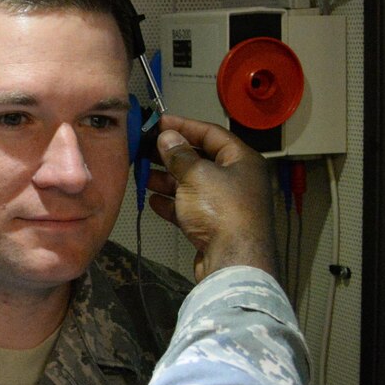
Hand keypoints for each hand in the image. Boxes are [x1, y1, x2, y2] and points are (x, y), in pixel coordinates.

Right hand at [145, 114, 275, 281]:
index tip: (160, 122)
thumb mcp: (196, 175)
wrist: (233, 261)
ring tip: (143, 174)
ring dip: (168, 179)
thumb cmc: (221, 211)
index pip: (211, 133)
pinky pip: (190, 208)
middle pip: (201, 159)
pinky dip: (173, 203)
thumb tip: (167, 137)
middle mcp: (237, 180)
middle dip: (172, 155)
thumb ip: (179, 154)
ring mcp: (225, 204)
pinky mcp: (214, 226)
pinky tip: (154, 201)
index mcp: (242, 160)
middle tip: (146, 149)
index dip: (185, 125)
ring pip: (193, 185)